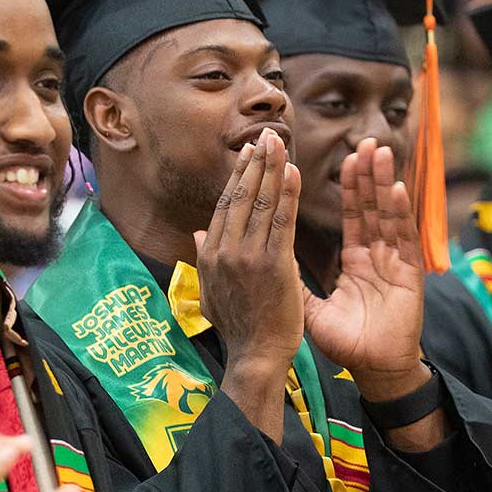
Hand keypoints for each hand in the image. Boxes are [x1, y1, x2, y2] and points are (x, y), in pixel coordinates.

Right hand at [198, 128, 305, 376]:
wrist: (255, 356)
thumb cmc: (239, 328)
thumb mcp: (210, 293)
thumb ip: (204, 260)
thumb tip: (198, 234)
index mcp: (210, 256)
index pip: (224, 206)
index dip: (237, 176)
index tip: (248, 154)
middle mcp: (225, 251)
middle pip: (240, 197)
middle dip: (254, 163)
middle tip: (265, 135)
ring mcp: (248, 257)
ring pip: (260, 203)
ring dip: (271, 168)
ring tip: (279, 142)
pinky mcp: (274, 264)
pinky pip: (282, 221)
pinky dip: (287, 193)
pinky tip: (293, 171)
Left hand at [304, 138, 428, 400]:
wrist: (373, 371)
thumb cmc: (346, 343)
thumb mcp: (311, 308)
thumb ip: (292, 279)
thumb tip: (263, 256)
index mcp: (357, 261)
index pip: (353, 215)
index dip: (349, 188)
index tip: (345, 158)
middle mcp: (378, 256)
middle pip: (373, 208)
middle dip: (368, 175)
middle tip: (363, 141)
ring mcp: (396, 263)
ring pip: (389, 216)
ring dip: (384, 183)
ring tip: (378, 152)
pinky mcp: (410, 276)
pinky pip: (404, 240)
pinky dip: (400, 214)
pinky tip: (396, 189)